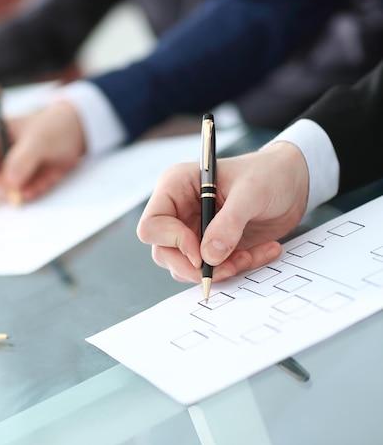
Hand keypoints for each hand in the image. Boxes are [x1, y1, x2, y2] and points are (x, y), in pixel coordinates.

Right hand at [0, 100, 85, 202]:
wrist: (73, 133)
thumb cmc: (54, 127)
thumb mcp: (40, 140)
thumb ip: (23, 159)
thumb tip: (9, 182)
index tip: (10, 189)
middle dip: (5, 191)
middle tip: (28, 192)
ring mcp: (1, 167)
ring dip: (22, 193)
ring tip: (44, 181)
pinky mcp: (13, 179)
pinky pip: (16, 195)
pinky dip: (31, 193)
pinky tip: (46, 180)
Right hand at [136, 141, 309, 282]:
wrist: (293, 183)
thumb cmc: (269, 174)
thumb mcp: (252, 192)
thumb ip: (229, 223)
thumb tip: (208, 256)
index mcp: (175, 187)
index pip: (151, 226)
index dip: (173, 243)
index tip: (203, 253)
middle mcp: (177, 210)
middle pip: (163, 252)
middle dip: (196, 266)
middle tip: (230, 265)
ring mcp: (191, 230)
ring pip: (184, 266)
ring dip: (217, 270)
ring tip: (249, 256)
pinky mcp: (208, 246)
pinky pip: (209, 270)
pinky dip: (233, 269)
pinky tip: (258, 253)